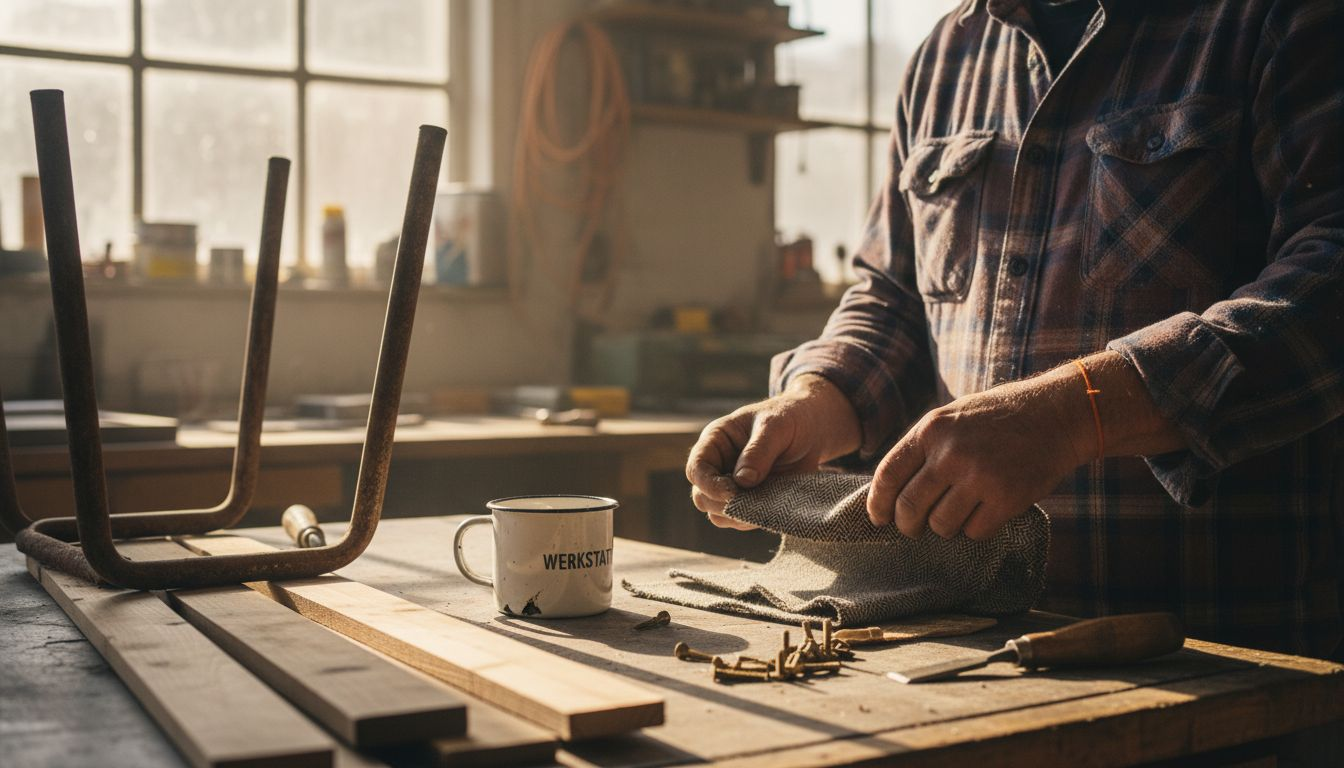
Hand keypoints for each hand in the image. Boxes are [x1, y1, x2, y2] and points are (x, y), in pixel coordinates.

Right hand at [686, 374, 860, 529]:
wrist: (811, 430)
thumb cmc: (788, 418)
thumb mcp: (775, 426)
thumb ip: (758, 450)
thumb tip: (742, 480)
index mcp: (715, 441)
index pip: (696, 468)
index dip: (709, 484)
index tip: (733, 491)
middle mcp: (718, 466)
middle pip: (702, 497)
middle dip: (723, 504)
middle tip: (753, 500)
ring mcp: (732, 486)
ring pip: (718, 514)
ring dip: (739, 515)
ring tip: (766, 501)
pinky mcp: (749, 501)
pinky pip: (741, 520)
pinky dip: (754, 520)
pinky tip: (772, 506)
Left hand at [865, 351, 1186, 538]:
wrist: (1057, 414)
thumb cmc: (1000, 417)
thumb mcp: (953, 416)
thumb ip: (924, 447)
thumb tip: (890, 488)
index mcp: (931, 429)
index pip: (888, 475)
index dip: (878, 503)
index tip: (879, 518)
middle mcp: (950, 453)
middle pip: (909, 506)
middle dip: (907, 524)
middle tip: (914, 528)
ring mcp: (978, 476)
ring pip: (941, 525)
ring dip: (945, 527)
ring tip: (957, 514)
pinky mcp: (1006, 497)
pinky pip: (974, 532)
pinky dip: (976, 529)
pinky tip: (985, 514)